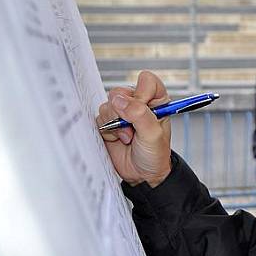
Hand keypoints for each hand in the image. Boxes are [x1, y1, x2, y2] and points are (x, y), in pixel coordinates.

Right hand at [97, 71, 171, 186]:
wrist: (143, 174)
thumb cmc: (155, 154)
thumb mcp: (153, 135)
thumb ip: (139, 114)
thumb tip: (120, 101)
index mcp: (156, 101)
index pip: (146, 81)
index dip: (141, 94)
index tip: (142, 110)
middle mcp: (138, 103)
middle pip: (121, 92)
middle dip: (123, 112)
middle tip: (132, 129)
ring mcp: (122, 113)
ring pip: (108, 105)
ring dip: (115, 124)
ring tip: (127, 137)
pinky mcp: (108, 123)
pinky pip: (99, 118)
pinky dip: (107, 130)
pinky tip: (117, 139)